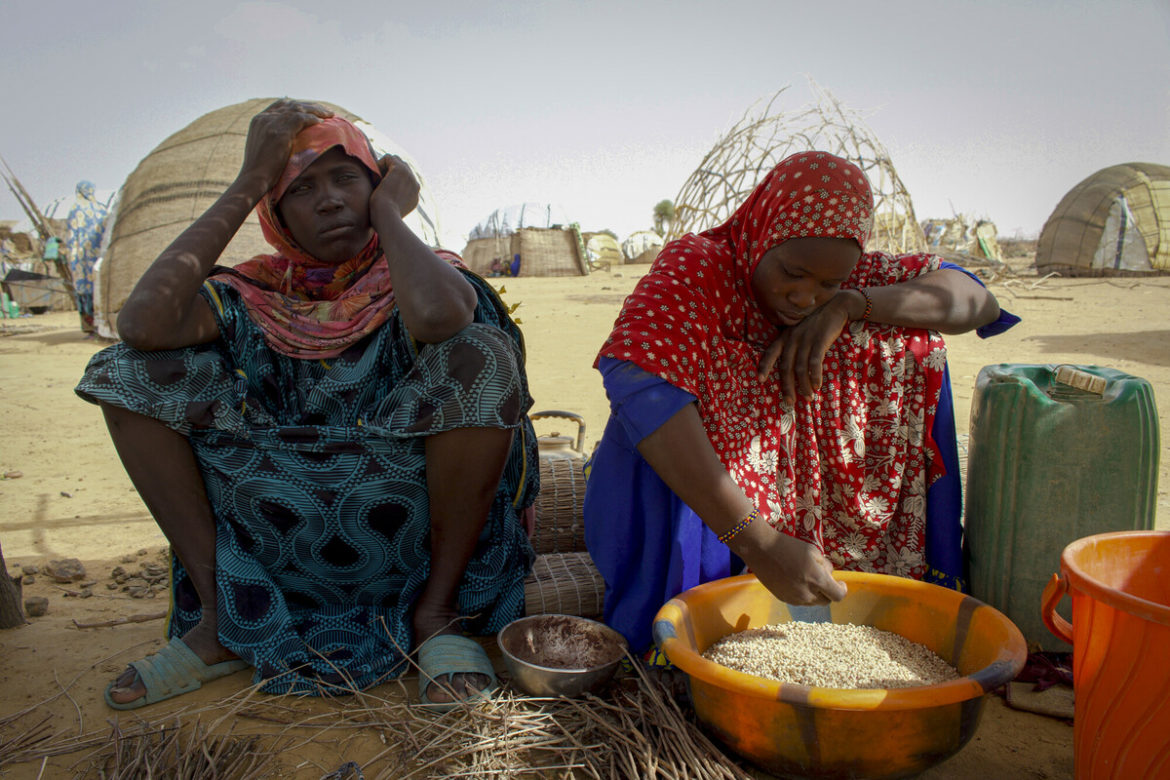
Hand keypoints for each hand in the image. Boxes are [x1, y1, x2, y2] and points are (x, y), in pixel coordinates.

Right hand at [239, 99, 332, 191]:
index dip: (297, 104)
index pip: (280, 105)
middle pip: (291, 104)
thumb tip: (290, 140)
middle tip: (325, 110)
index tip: (312, 109)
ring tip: (329, 114)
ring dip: (316, 111)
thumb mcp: (265, 148)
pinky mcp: (279, 132)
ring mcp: (271, 123)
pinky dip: (312, 119)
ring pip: (298, 109)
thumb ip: (273, 138)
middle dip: (310, 106)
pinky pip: (300, 119)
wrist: (254, 178)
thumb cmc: (261, 170)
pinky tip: (321, 122)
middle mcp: (264, 118)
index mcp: (259, 120)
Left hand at [370, 154, 419, 219]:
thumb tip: (382, 195)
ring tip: (375, 180)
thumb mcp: (389, 212)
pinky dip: (379, 164)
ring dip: (384, 168)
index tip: (380, 190)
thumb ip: (390, 202)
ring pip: (395, 162)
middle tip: (376, 184)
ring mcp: (409, 176)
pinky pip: (388, 158)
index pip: (404, 181)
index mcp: (414, 197)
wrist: (386, 217)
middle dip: (388, 172)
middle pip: (402, 169)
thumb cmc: (383, 219)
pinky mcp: (400, 169)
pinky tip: (374, 176)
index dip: (391, 181)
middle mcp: (415, 186)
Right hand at [731, 521, 847, 604]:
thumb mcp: (813, 551)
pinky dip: (802, 593)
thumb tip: (829, 575)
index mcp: (816, 579)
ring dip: (814, 593)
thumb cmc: (788, 546)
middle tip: (821, 577)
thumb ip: (825, 566)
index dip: (841, 590)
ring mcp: (794, 599)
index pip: (838, 596)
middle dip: (827, 591)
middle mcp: (806, 594)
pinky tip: (794, 579)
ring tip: (805, 576)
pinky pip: (799, 601)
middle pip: (826, 601)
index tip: (840, 583)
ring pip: (812, 602)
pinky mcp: (783, 599)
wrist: (760, 549)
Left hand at [758, 290, 859, 404]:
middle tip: (789, 402)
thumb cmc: (818, 321)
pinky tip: (817, 386)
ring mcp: (806, 339)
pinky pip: (814, 362)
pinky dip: (815, 376)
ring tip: (808, 397)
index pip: (771, 352)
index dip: (764, 366)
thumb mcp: (800, 329)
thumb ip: (794, 343)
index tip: (760, 380)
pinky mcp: (820, 340)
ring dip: (803, 385)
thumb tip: (792, 366)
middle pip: (786, 366)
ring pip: (800, 368)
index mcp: (786, 335)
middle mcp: (793, 338)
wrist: (836, 305)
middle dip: (787, 386)